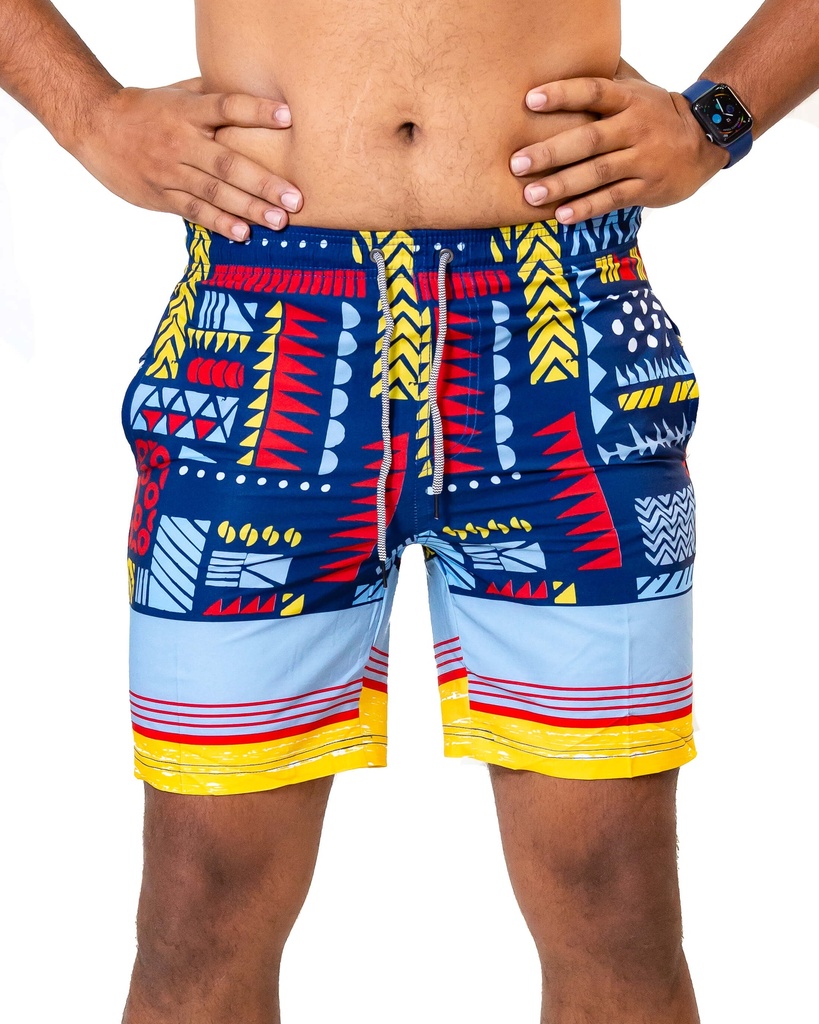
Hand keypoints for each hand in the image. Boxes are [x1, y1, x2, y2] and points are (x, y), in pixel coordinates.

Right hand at [67, 77, 301, 239]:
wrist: (94, 126)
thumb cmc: (145, 109)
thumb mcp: (176, 94)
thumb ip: (211, 96)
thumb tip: (251, 88)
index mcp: (187, 112)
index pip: (226, 107)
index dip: (256, 112)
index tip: (287, 117)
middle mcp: (180, 141)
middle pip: (227, 162)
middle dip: (264, 183)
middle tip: (295, 199)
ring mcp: (170, 171)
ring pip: (214, 192)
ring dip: (248, 208)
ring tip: (278, 221)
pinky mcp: (160, 195)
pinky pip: (194, 211)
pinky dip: (219, 222)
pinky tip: (242, 233)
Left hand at [510, 71, 729, 223]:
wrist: (704, 141)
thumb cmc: (655, 114)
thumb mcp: (636, 89)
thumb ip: (605, 80)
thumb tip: (562, 59)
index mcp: (629, 99)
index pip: (593, 91)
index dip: (562, 94)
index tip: (530, 100)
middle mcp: (635, 127)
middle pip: (589, 139)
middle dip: (550, 152)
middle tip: (516, 163)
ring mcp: (643, 158)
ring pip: (598, 172)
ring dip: (562, 185)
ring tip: (531, 195)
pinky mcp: (648, 187)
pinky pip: (613, 199)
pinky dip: (587, 208)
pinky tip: (562, 216)